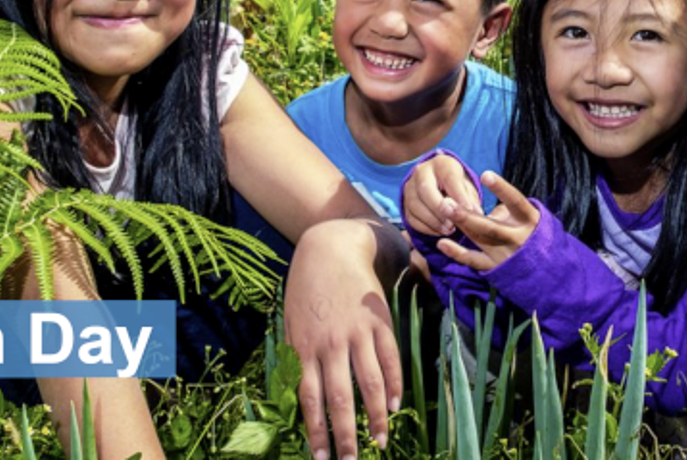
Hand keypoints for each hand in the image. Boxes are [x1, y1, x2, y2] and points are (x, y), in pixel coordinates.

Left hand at [286, 220, 403, 459]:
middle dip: (346, 435)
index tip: (321, 458)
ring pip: (369, 384)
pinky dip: (393, 384)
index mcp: (305, 347)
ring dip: (375, 417)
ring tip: (379, 441)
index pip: (311, 400)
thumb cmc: (305, 290)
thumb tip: (301, 393)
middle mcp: (331, 344)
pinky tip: (395, 405)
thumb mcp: (291, 323)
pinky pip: (390, 359)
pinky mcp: (379, 321)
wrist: (330, 248)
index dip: (317, 432)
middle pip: (340, 399)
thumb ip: (298, 357)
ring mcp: (358, 333)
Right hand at [402, 153, 482, 236]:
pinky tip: (439, 232)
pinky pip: (411, 218)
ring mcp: (410, 187)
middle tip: (453, 224)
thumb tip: (476, 212)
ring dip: (433, 221)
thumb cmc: (456, 186)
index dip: (459, 195)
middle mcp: (421, 172)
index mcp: (441, 163)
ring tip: (449, 229)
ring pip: (415, 205)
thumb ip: (470, 198)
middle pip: (425, 189)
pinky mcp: (405, 203)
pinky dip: (426, 228)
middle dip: (439, 209)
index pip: (449, 177)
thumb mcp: (466, 186)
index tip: (469, 210)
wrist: (438, 185)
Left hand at [433, 171, 537, 271]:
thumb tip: (478, 207)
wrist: (548, 267)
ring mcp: (507, 255)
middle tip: (446, 202)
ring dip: (461, 226)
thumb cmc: (532, 232)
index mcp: (529, 220)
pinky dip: (457, 253)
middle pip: (490, 227)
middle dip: (467, 215)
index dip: (501, 188)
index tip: (485, 174)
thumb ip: (503, 210)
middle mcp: (518, 238)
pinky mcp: (497, 268)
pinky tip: (441, 243)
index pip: (515, 201)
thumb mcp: (526, 216)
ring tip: (443, 211)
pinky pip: (474, 261)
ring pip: (480, 240)